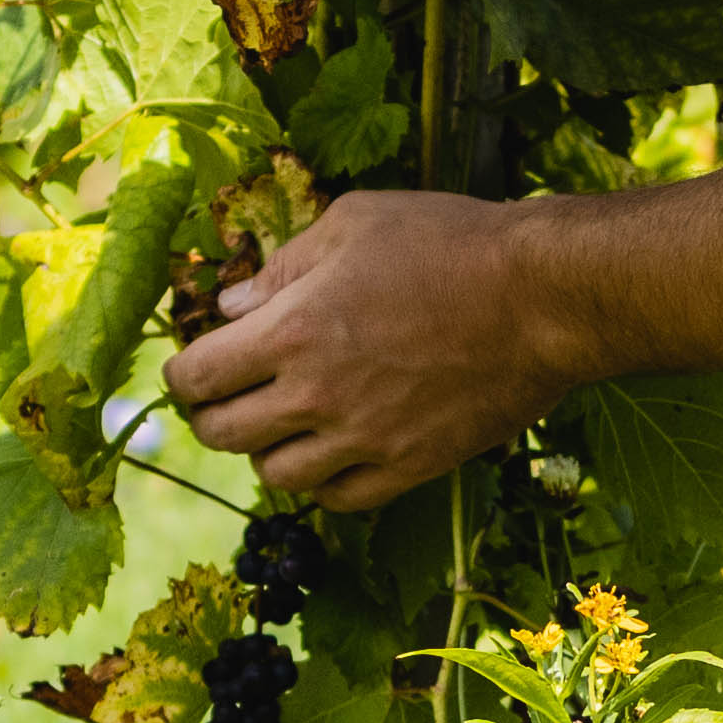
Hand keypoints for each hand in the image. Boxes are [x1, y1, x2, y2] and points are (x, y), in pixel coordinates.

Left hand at [157, 190, 572, 513]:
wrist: (541, 299)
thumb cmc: (448, 244)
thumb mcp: (354, 222)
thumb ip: (282, 267)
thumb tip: (231, 308)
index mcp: (290, 331)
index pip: (197, 378)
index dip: (182, 375)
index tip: (193, 367)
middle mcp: (316, 396)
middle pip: (224, 434)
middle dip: (210, 415)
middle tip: (223, 399)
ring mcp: (363, 439)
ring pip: (276, 475)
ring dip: (267, 450)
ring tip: (282, 425)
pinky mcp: (409, 467)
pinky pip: (338, 499)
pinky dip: (322, 482)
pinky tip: (331, 453)